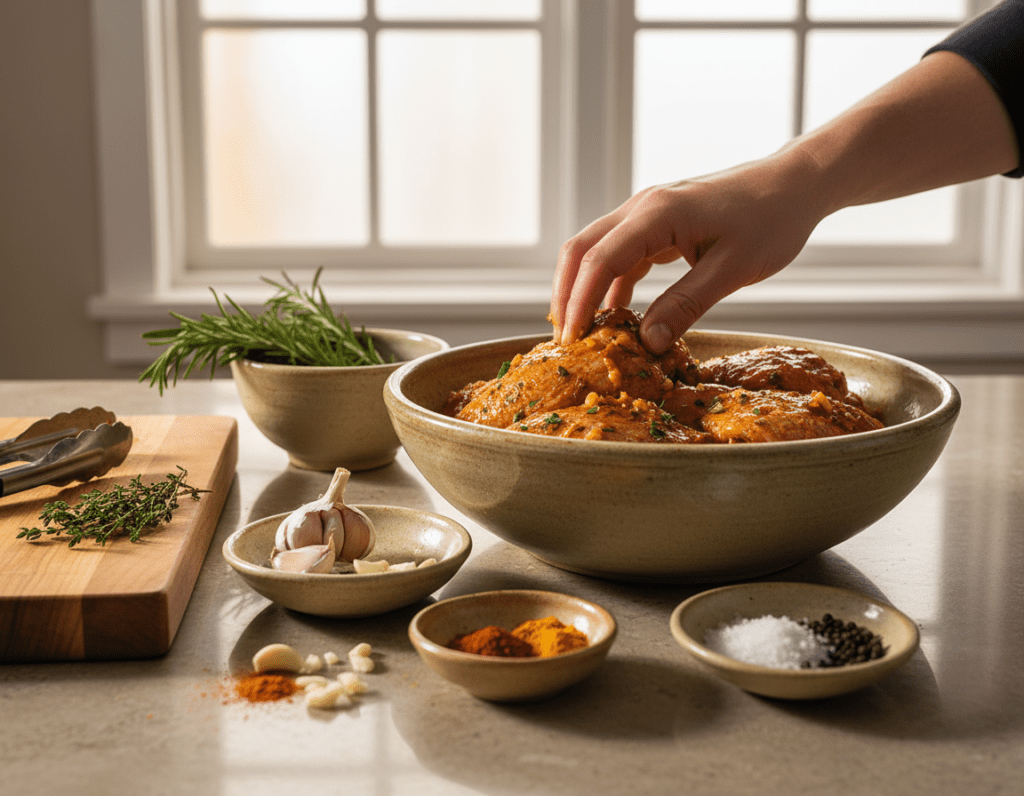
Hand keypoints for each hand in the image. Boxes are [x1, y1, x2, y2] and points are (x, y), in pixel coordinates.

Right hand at [550, 147, 828, 352]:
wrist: (796, 184)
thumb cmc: (772, 220)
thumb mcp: (732, 269)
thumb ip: (686, 305)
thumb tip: (648, 343)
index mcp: (658, 213)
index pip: (599, 260)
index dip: (578, 303)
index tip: (572, 341)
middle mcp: (643, 207)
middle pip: (581, 250)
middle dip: (566, 295)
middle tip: (566, 340)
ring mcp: (647, 213)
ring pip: (596, 250)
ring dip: (584, 289)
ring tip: (585, 333)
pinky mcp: (658, 224)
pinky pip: (621, 254)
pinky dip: (610, 284)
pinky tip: (617, 316)